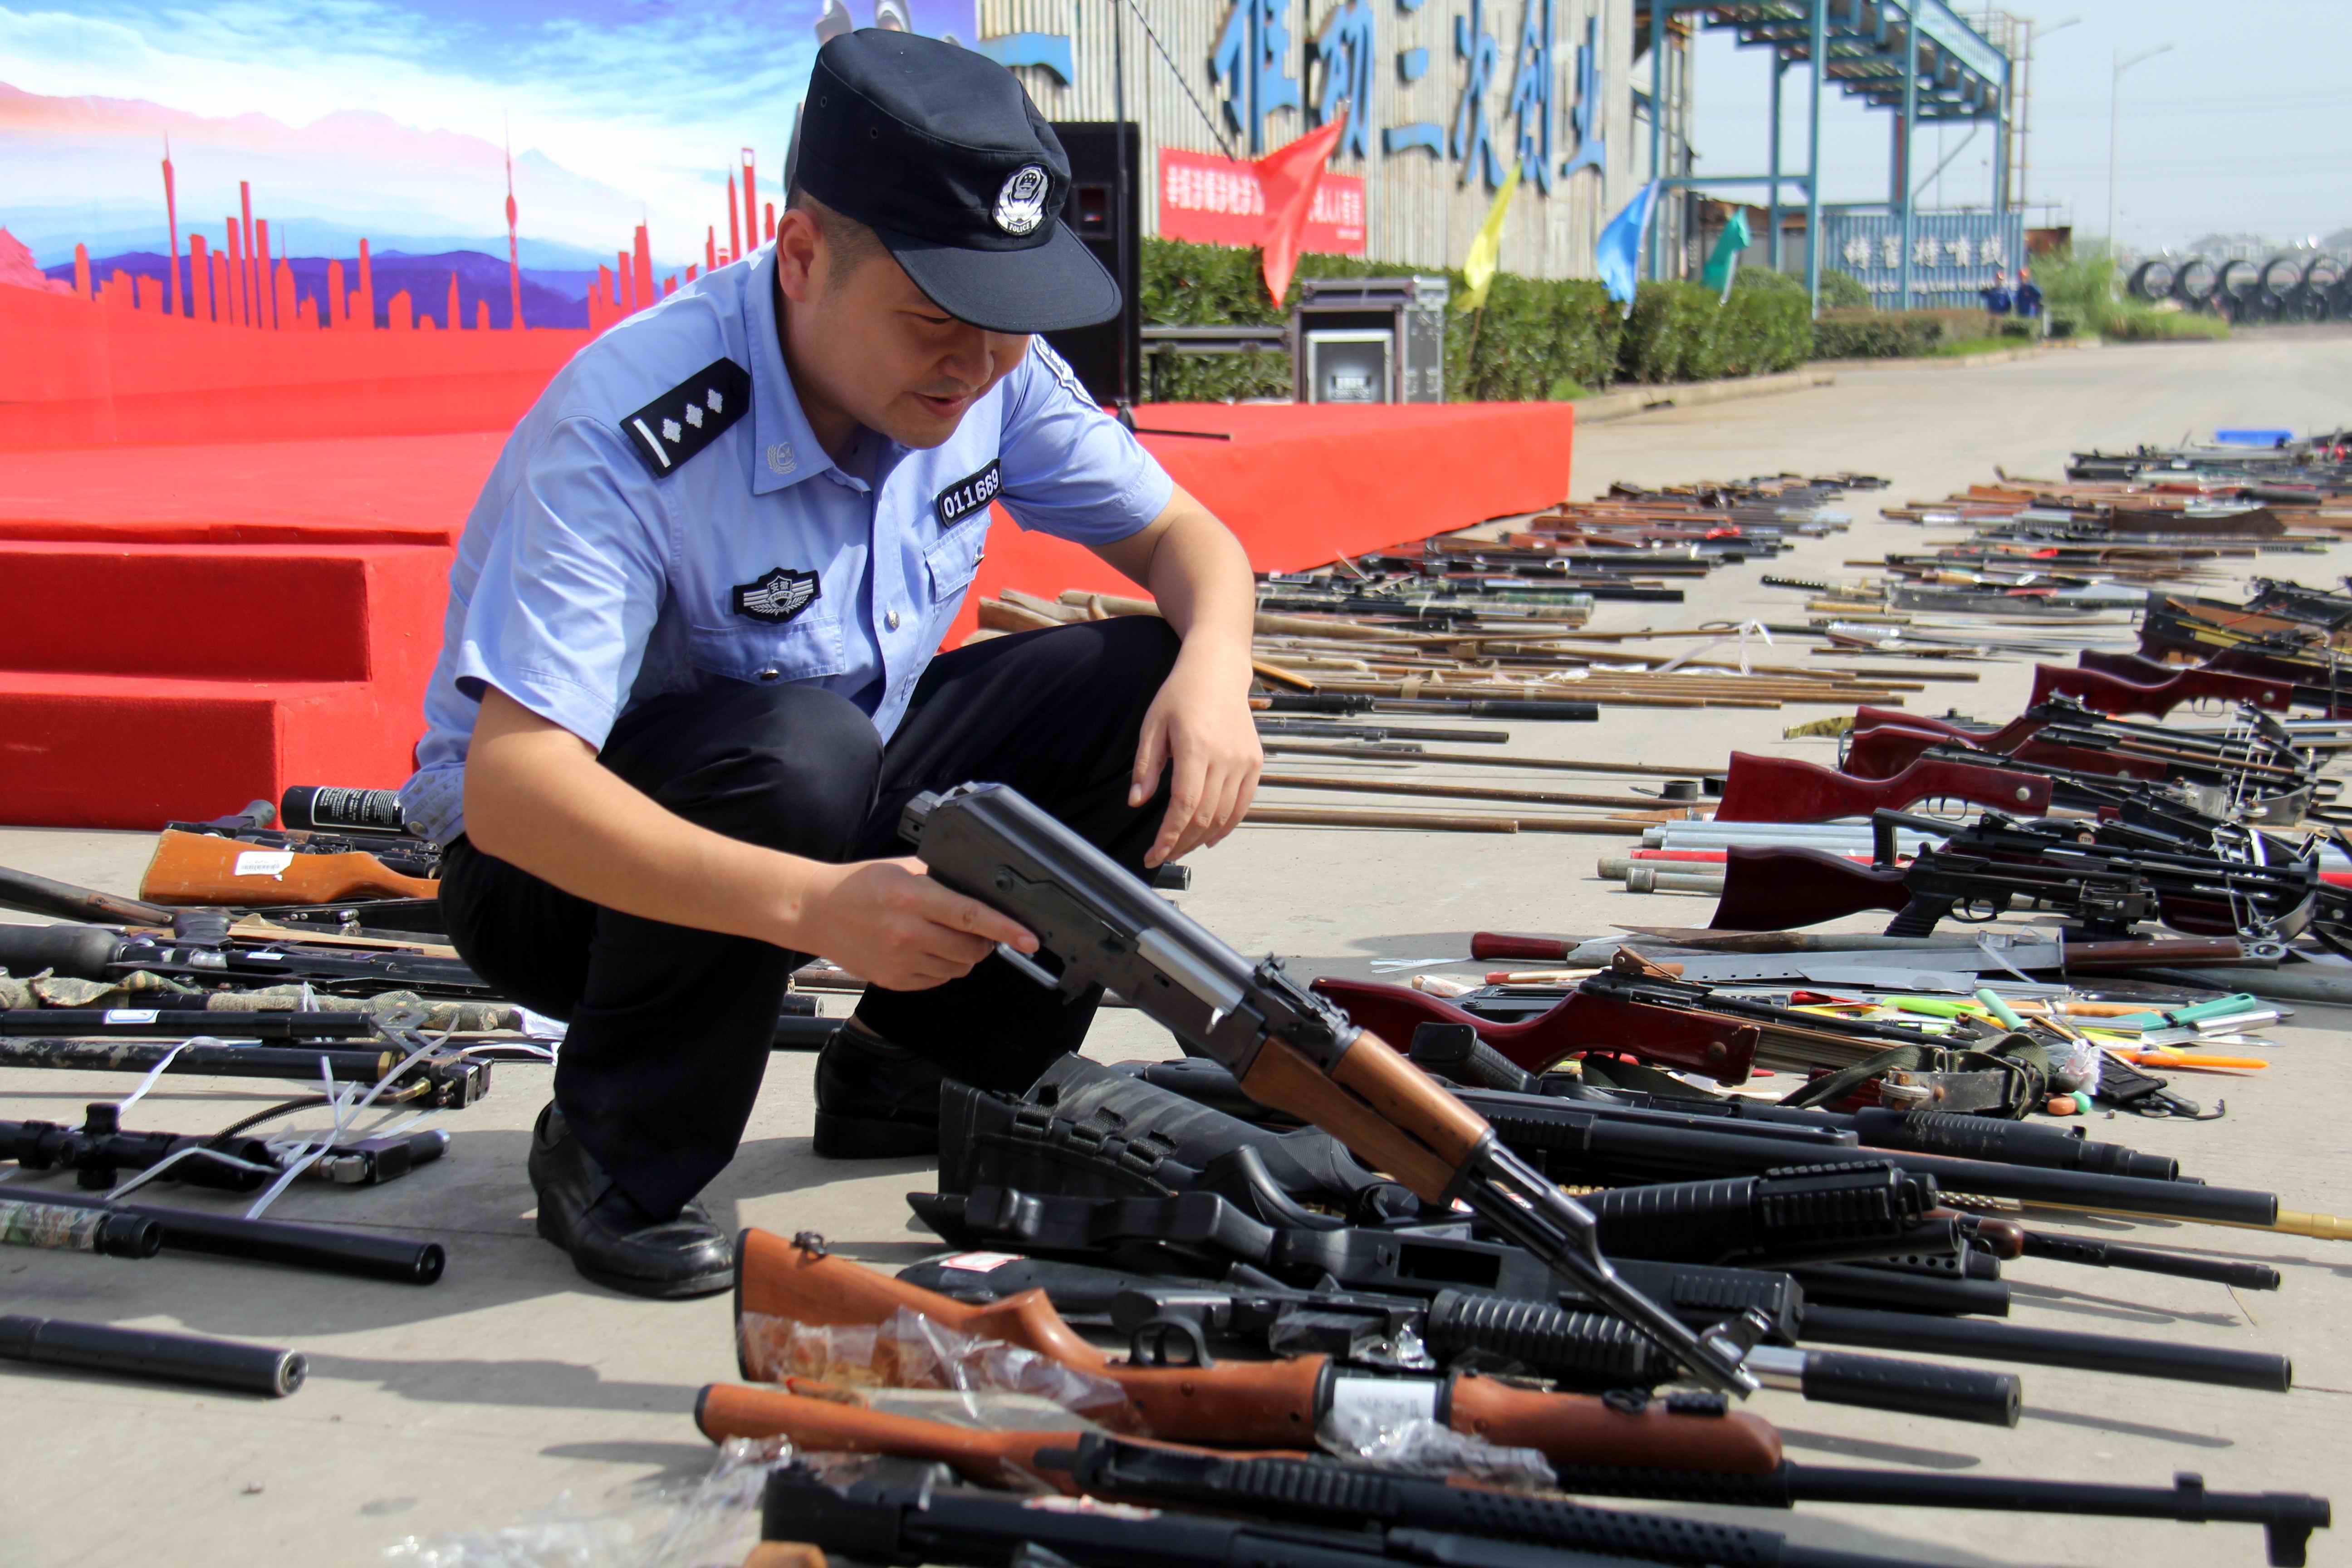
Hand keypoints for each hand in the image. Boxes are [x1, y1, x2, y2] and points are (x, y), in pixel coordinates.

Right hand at [799, 857, 1036, 990]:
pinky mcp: (893, 980)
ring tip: (946, 936)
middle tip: (978, 930)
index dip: (1006, 929)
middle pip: (970, 948)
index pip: (972, 915)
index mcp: (913, 897)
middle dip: (984, 941)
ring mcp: (900, 960)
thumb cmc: (860, 886)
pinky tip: (926, 949)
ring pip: (957, 968)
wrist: (816, 912)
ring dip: (964, 955)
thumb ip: (940, 877)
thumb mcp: (901, 868)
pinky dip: (942, 968)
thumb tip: (980, 886)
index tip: (1030, 939)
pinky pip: (936, 980)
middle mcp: (908, 931)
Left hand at [1129, 649, 1263, 867]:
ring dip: (1202, 838)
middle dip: (1181, 843)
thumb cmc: (1180, 695)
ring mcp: (1244, 761)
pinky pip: (1243, 805)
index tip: (1153, 854)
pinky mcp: (1255, 762)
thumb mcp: (1152, 725)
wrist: (1218, 672)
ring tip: (1182, 847)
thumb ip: (1146, 766)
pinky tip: (1210, 838)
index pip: (1184, 806)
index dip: (1168, 836)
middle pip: (1204, 817)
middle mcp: (1225, 757)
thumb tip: (1136, 802)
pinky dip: (1227, 826)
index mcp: (1196, 747)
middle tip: (1163, 854)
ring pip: (1224, 816)